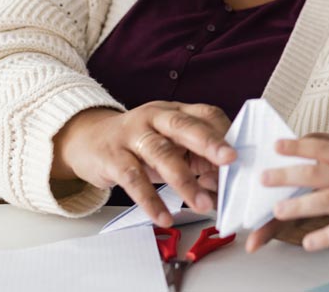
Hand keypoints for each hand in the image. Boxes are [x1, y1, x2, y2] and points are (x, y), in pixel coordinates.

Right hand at [52, 102, 235, 225]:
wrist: (87, 140)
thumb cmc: (139, 144)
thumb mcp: (168, 142)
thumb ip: (195, 157)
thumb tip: (226, 185)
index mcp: (175, 110)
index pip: (205, 114)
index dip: (224, 134)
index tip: (241, 155)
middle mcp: (155, 117)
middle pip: (184, 125)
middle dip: (209, 142)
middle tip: (231, 160)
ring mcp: (132, 135)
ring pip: (161, 154)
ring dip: (184, 181)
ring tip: (203, 204)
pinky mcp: (113, 157)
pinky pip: (133, 179)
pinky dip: (151, 200)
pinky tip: (165, 217)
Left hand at [255, 138, 328, 250]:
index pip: (322, 148)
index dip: (298, 146)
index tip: (276, 144)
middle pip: (316, 172)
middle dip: (288, 174)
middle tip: (263, 177)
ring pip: (326, 199)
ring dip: (300, 204)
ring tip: (278, 209)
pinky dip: (326, 237)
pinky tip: (308, 243)